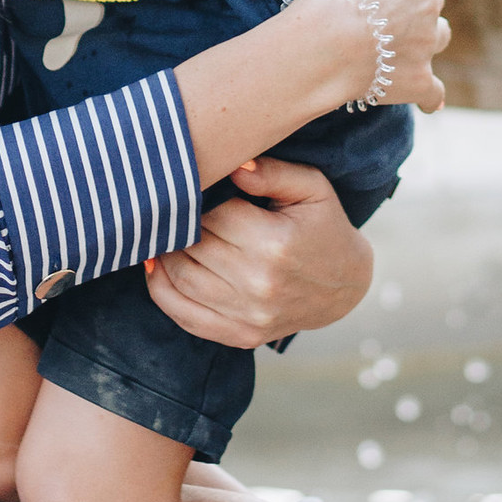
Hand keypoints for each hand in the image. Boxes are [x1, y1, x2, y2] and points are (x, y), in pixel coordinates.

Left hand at [145, 158, 372, 348]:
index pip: (211, 215)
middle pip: (192, 246)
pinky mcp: (241, 336)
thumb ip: (272, 172)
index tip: (192, 187)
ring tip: (163, 233)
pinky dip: (161, 290)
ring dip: (165, 254)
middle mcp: (259, 284)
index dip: (197, 199)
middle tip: (170, 208)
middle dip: (178, 224)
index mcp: (275, 243)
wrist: (344, 286)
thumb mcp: (311, 188)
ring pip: (180, 278)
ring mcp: (249, 315)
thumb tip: (234, 166)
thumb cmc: (324, 228)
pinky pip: (184, 315)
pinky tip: (157, 266)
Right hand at [294, 0, 447, 113]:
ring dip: (425, 38)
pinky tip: (426, 96)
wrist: (323, 45)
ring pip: (438, 38)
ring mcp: (425, 47)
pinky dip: (429, 93)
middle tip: (377, 10)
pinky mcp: (417, 83)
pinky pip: (434, 91)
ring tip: (401, 42)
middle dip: (411, 1)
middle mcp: (428, 6)